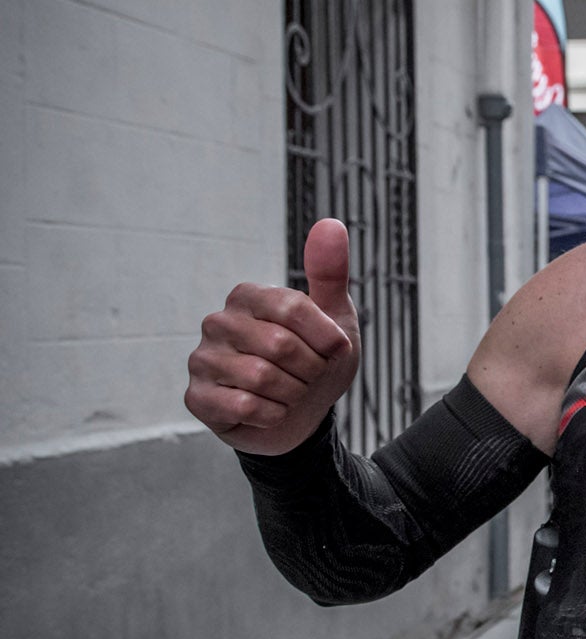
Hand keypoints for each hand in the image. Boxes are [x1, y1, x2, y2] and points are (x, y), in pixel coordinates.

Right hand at [185, 219, 358, 454]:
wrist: (303, 415)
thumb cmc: (316, 360)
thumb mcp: (335, 317)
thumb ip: (330, 273)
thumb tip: (331, 224)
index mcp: (248, 296)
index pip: (293, 307)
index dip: (325, 336)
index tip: (337, 350)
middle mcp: (218, 322)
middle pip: (280, 346)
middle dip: (311, 369)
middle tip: (310, 376)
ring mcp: (202, 359)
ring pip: (262, 378)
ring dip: (294, 393)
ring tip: (291, 392)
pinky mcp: (196, 397)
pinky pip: (244, 406)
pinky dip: (273, 414)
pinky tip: (271, 410)